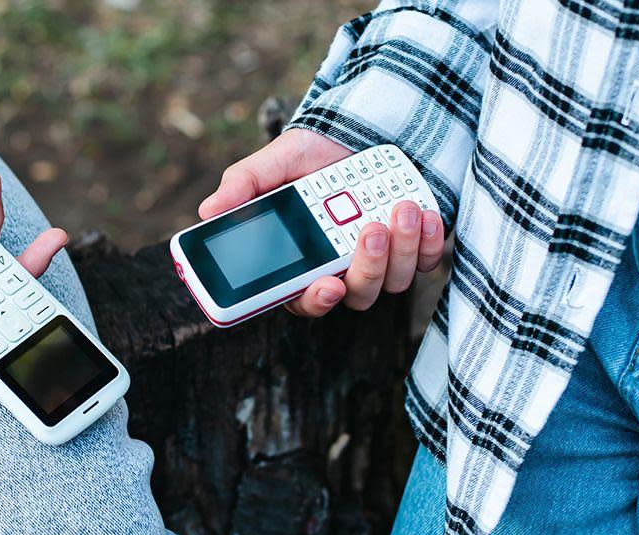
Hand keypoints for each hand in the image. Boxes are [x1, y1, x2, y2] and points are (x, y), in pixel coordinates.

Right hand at [198, 128, 443, 316]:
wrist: (364, 128)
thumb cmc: (313, 154)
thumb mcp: (275, 163)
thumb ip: (244, 186)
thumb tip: (207, 211)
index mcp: (304, 262)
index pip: (305, 300)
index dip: (315, 301)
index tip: (326, 286)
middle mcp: (344, 270)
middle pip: (356, 295)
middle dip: (367, 267)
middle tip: (370, 228)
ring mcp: (384, 262)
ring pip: (395, 281)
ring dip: (402, 248)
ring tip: (401, 206)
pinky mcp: (418, 248)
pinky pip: (429, 261)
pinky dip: (431, 242)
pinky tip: (425, 212)